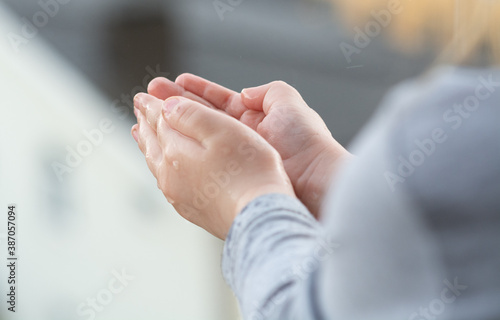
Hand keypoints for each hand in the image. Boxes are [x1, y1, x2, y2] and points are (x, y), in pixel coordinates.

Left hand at [131, 94, 294, 238]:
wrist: (260, 217)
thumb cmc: (249, 172)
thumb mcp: (222, 130)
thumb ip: (190, 114)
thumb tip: (166, 107)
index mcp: (176, 151)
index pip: (159, 120)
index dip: (152, 104)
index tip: (143, 95)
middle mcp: (170, 174)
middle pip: (153, 141)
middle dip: (146, 122)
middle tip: (138, 108)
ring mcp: (179, 195)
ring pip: (156, 162)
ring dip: (148, 144)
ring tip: (141, 133)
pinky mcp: (192, 210)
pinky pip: (166, 181)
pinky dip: (159, 165)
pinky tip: (163, 167)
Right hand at [147, 74, 350, 217]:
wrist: (315, 182)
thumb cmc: (305, 141)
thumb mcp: (287, 102)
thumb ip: (266, 92)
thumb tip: (243, 94)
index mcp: (253, 119)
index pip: (217, 102)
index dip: (196, 91)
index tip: (174, 82)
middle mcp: (240, 139)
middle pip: (201, 118)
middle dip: (174, 105)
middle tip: (148, 94)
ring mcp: (232, 160)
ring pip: (195, 140)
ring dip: (170, 127)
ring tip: (146, 114)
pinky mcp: (225, 180)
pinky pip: (198, 164)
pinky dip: (179, 154)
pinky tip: (161, 146)